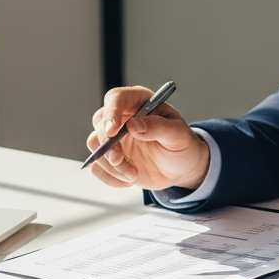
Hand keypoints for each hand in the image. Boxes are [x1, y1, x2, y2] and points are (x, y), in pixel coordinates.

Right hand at [86, 86, 210, 190]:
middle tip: (120, 160)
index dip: (111, 113)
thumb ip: (158, 127)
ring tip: (133, 174)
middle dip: (107, 145)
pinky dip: (110, 177)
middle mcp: (123, 118)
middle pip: (100, 123)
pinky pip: (97, 166)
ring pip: (95, 145)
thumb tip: (134, 125)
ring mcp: (115, 138)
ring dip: (111, 164)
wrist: (182, 168)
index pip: (116, 99)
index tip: (112, 131)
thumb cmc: (183, 145)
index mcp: (140, 103)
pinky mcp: (111, 157)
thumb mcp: (178, 135)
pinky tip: (129, 179)